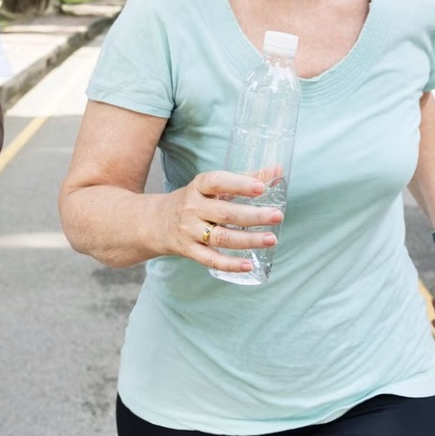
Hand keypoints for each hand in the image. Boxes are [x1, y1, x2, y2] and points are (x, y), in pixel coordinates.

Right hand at [158, 170, 282, 274]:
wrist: (155, 222)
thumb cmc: (194, 201)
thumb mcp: (212, 186)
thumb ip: (245, 178)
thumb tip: (279, 170)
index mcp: (198, 187)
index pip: (216, 182)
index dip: (239, 184)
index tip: (261, 187)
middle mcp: (192, 208)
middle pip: (224, 213)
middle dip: (253, 215)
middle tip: (277, 215)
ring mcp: (190, 231)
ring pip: (221, 238)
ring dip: (248, 240)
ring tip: (271, 239)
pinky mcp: (189, 250)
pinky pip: (211, 260)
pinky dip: (230, 264)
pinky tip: (249, 265)